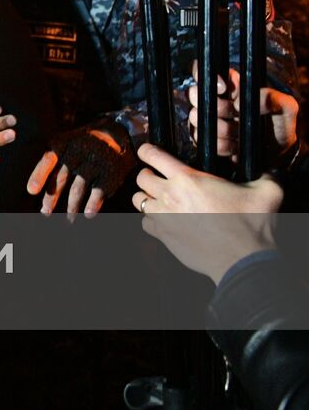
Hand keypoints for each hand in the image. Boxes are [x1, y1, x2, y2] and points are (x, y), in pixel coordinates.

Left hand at [25, 125, 132, 215]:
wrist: (118, 132)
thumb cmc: (83, 143)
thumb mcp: (65, 143)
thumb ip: (51, 161)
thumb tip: (33, 187)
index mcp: (63, 144)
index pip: (48, 160)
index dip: (39, 176)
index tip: (31, 191)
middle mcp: (78, 152)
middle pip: (61, 178)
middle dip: (52, 197)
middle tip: (45, 213)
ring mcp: (95, 163)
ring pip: (78, 188)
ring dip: (72, 206)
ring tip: (68, 219)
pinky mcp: (110, 172)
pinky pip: (98, 191)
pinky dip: (93, 204)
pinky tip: (88, 215)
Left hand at [133, 143, 282, 281]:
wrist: (243, 259)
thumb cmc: (252, 225)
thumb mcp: (267, 193)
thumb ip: (266, 177)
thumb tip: (271, 173)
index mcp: (188, 180)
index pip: (153, 156)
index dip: (147, 150)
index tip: (147, 151)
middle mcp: (170, 196)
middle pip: (141, 178)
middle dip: (148, 174)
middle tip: (158, 177)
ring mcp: (164, 217)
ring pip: (138, 200)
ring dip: (147, 197)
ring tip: (159, 198)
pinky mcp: (163, 236)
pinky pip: (145, 223)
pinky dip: (151, 220)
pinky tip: (164, 220)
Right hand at [188, 64, 298, 157]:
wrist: (276, 154)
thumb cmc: (279, 127)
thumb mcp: (286, 109)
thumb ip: (274, 98)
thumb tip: (249, 100)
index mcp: (230, 86)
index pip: (205, 71)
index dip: (209, 78)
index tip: (224, 89)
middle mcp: (213, 99)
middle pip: (193, 93)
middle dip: (217, 107)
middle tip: (235, 114)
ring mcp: (205, 118)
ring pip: (196, 117)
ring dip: (222, 129)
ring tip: (240, 134)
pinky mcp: (203, 137)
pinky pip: (199, 138)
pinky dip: (220, 144)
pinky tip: (235, 146)